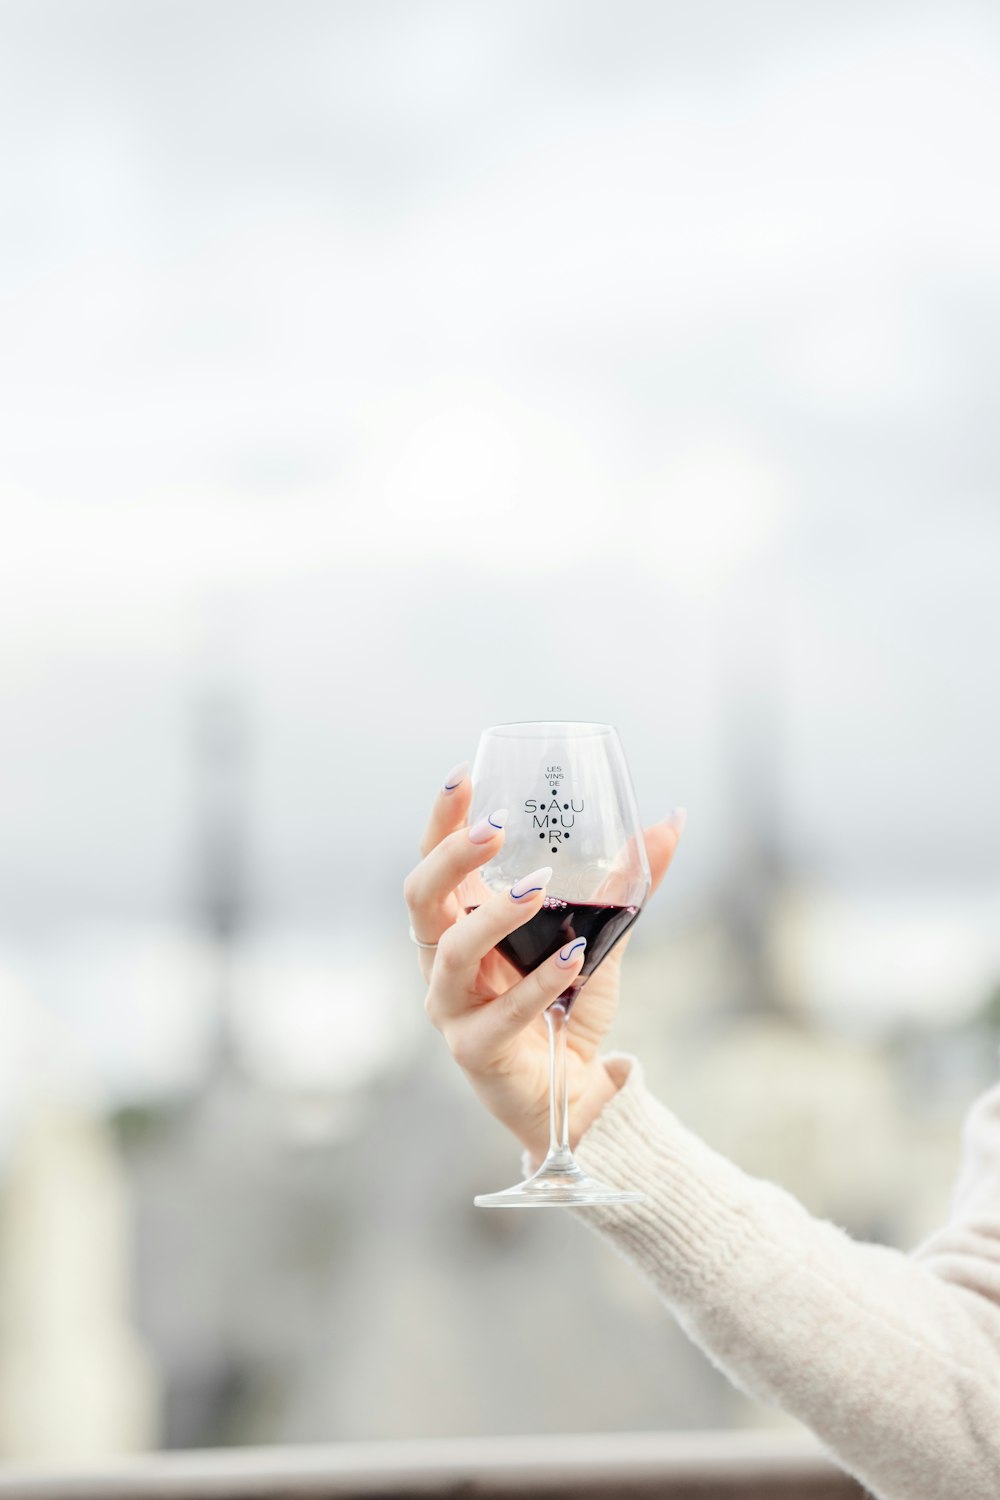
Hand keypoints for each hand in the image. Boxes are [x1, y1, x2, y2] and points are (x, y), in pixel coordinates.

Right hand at [404, 766, 684, 1159]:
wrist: (578, 1095)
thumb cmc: (570, 1006)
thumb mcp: (601, 934)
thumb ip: (627, 884)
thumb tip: (672, 820)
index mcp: (463, 921)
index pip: (436, 860)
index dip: (442, 819)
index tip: (464, 775)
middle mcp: (445, 958)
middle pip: (420, 896)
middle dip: (451, 856)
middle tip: (494, 830)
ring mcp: (452, 1006)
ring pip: (450, 952)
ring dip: (494, 917)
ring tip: (538, 892)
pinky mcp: (474, 1049)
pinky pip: (499, 1014)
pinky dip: (538, 984)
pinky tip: (573, 959)